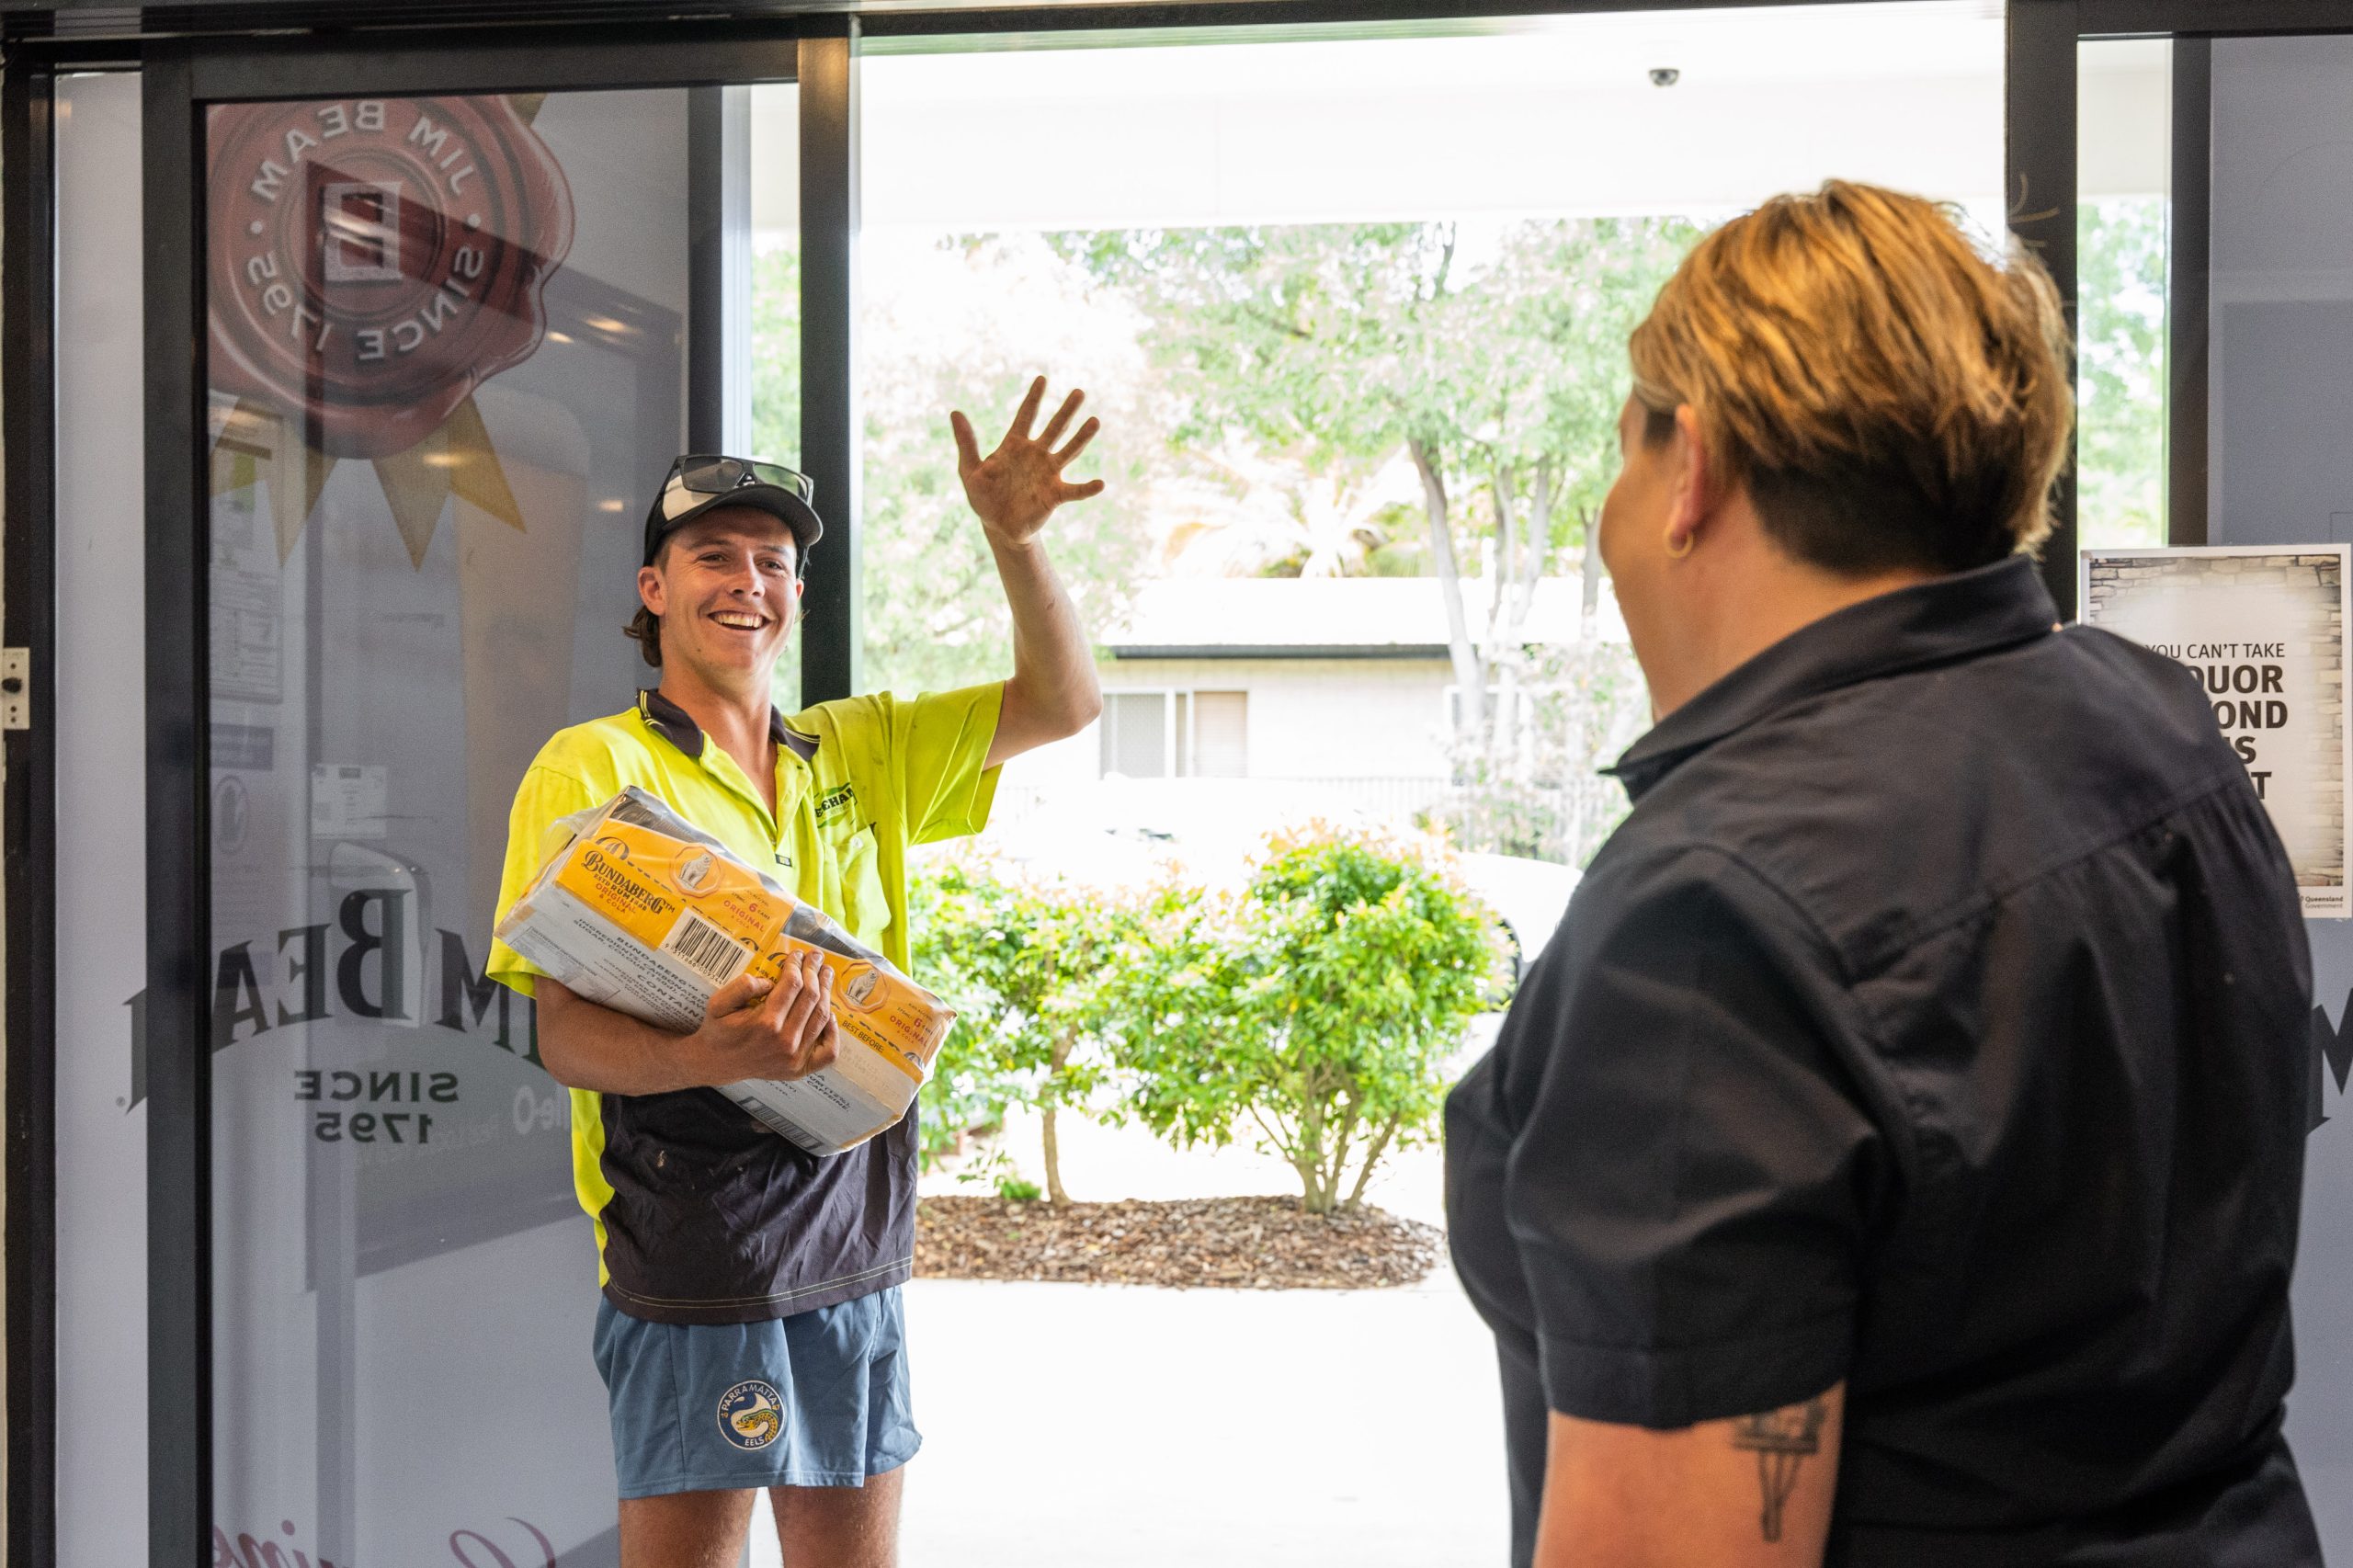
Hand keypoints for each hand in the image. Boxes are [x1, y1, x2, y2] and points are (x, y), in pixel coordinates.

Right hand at [687, 949, 839, 1083]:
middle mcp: (785, 1040)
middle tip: (816, 957)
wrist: (716, 1063)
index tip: (797, 954)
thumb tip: (770, 982)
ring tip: (826, 974)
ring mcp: (795, 1057)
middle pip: (811, 997)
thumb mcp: (718, 1003)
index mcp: (766, 1023)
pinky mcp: (800, 1069)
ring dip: (827, 991)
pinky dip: (834, 1032)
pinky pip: (828, 1052)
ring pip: (822, 1017)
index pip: (793, 985)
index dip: (797, 965)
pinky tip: (831, 1015)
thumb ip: (742, 987)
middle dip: (815, 972)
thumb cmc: (719, 1030)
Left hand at [951, 376, 1105, 546]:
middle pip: (1054, 428)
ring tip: (1094, 421)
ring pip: (1068, 451)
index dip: (1033, 398)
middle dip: (1066, 411)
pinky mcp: (1055, 495)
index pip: (1026, 416)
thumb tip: (955, 412)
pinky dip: (1087, 488)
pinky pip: (1075, 490)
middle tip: (1079, 392)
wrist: (998, 526)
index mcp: (1015, 445)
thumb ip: (966, 442)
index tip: (1042, 379)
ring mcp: (1048, 473)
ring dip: (1081, 437)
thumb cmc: (984, 497)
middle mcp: (1036, 455)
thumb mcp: (969, 470)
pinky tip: (1100, 483)